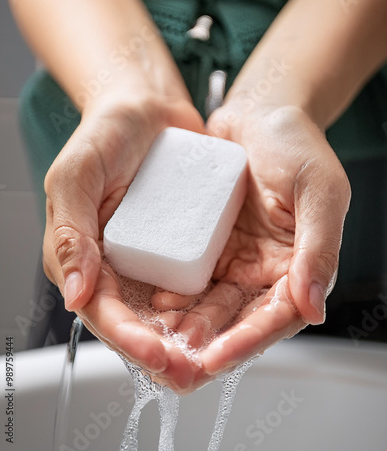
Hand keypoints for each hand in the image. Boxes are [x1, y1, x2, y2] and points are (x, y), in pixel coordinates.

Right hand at [42, 92, 204, 390]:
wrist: (147, 109)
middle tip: (195, 373)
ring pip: (170, 314)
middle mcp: (119, 267)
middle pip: (140, 324)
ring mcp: (152, 259)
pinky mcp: (181, 247)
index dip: (129, 341)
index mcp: (85, 258)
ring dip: (191, 340)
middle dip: (165, 353)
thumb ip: (70, 233)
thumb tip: (74, 295)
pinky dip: (209, 307)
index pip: (105, 313)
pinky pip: (194, 285)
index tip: (160, 358)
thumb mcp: (77, 176)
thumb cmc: (105, 135)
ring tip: (217, 357)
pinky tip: (231, 319)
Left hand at [152, 104, 350, 387]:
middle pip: (239, 319)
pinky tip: (155, 301)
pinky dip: (176, 292)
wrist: (258, 113)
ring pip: (212, 305)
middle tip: (177, 362)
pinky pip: (192, 276)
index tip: (216, 359)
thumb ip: (319, 249)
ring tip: (159, 339)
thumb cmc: (296, 143)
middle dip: (210, 343)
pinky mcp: (209, 245)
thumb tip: (313, 307)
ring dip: (188, 325)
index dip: (249, 341)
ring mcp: (235, 259)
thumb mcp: (319, 190)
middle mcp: (266, 270)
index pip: (278, 316)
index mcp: (300, 264)